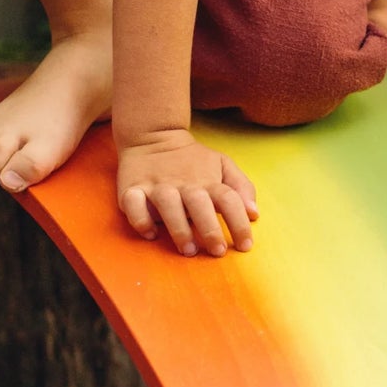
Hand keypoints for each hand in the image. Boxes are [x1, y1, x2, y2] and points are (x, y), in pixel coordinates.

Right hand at [116, 127, 258, 256]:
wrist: (153, 136)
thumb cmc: (192, 159)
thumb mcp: (222, 164)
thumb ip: (240, 187)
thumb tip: (254, 213)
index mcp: (208, 180)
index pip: (229, 199)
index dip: (239, 223)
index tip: (245, 246)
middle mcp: (184, 183)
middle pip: (200, 204)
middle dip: (210, 229)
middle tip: (217, 251)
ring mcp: (157, 185)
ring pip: (168, 205)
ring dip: (179, 229)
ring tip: (188, 250)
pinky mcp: (132, 188)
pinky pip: (134, 205)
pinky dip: (141, 220)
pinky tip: (150, 233)